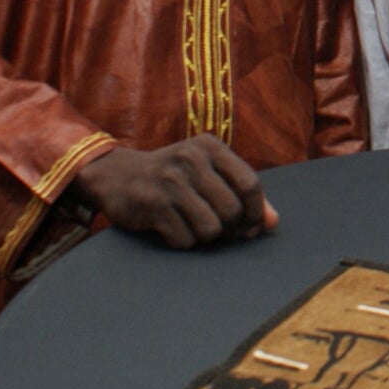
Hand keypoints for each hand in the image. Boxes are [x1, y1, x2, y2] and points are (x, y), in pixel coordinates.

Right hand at [69, 136, 274, 249]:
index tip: (251, 226)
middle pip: (232, 210)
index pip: (250, 184)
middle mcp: (190, 158)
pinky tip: (170, 227)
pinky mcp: (152, 203)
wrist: (115, 175)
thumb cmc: (172, 177)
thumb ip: (241, 193)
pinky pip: (184, 239)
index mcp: (210, 147)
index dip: (256, 212)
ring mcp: (170, 180)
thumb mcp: (207, 173)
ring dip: (204, 237)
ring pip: (210, 228)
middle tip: (217, 229)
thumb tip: (272, 223)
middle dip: (229, 229)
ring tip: (191, 225)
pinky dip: (182, 241)